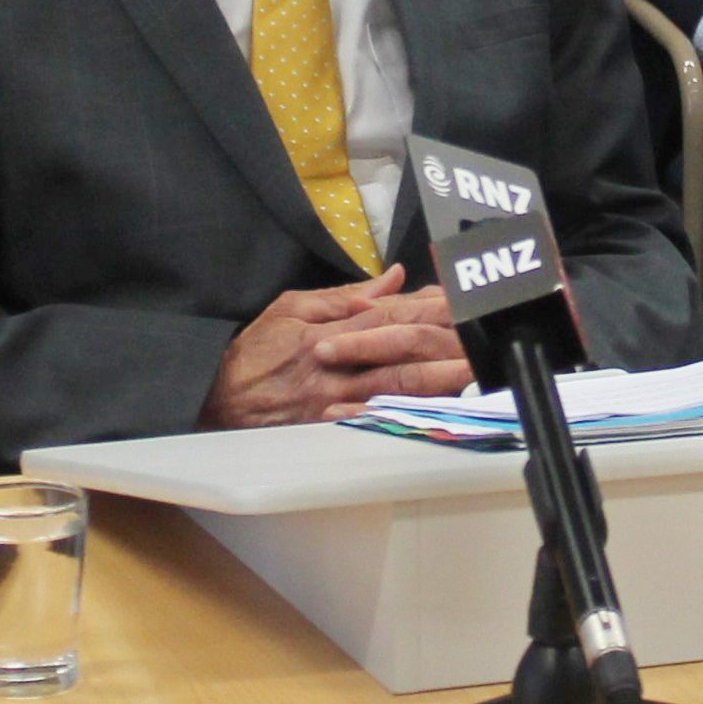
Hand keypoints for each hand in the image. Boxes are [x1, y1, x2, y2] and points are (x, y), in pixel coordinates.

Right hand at [201, 266, 474, 428]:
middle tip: (485, 339)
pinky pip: (376, 420)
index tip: (465, 303)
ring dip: (440, 380)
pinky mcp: (331, 425)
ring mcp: (337, 397)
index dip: (433, 308)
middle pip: (404, 351)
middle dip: (447, 344)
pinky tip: (435, 413)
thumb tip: (394, 279)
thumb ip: (347, 296)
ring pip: (398, 386)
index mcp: (332, 329)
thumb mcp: (294, 305)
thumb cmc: (255, 349)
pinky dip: (407, 414)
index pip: (393, 314)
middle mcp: (339, 363)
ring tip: (474, 373)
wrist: (217, 395)